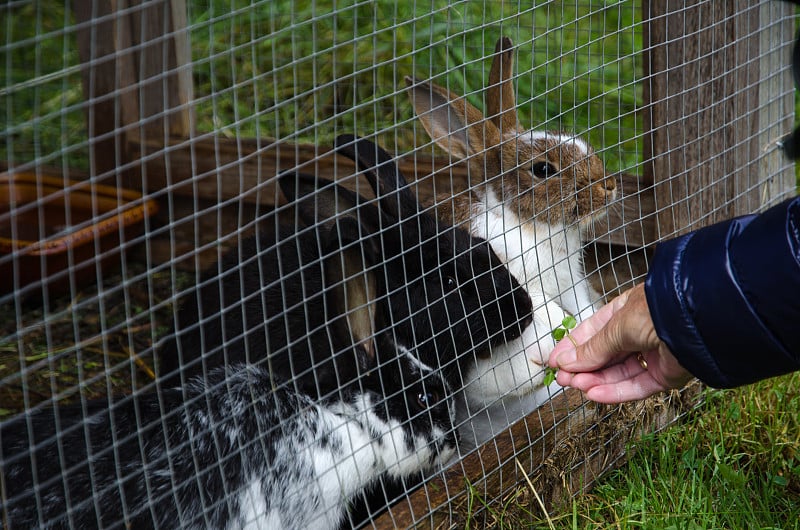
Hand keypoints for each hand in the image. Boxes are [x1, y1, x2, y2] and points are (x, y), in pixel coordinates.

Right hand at [548, 284, 691, 402]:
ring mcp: (653, 354)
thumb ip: (592, 349)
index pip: (594, 332)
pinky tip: (595, 394)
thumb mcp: (616, 327)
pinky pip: (636, 386)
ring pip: (618, 373)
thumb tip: (566, 362)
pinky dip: (615, 392)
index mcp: (627, 311)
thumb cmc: (659, 310)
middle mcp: (640, 332)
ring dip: (595, 381)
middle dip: (582, 367)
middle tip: (562, 378)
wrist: (698, 322)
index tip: (555, 361)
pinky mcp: (666, 375)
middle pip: (605, 355)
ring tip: (575, 386)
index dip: (574, 347)